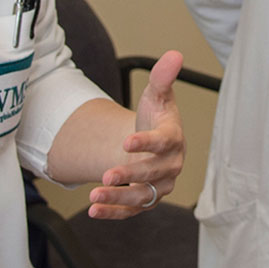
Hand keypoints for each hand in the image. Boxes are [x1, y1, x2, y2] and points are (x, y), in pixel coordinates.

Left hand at [87, 51, 186, 219]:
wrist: (150, 143)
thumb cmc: (154, 118)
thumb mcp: (155, 95)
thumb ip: (162, 77)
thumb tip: (174, 54)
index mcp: (174, 138)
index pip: (164, 142)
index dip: (147, 143)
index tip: (127, 142)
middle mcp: (170, 165)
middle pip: (152, 173)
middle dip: (130, 175)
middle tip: (107, 176)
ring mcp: (159, 185)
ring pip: (142, 197)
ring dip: (118, 199)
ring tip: (94, 196)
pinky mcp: (146, 200)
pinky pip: (131, 211)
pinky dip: (113, 213)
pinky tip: (93, 211)